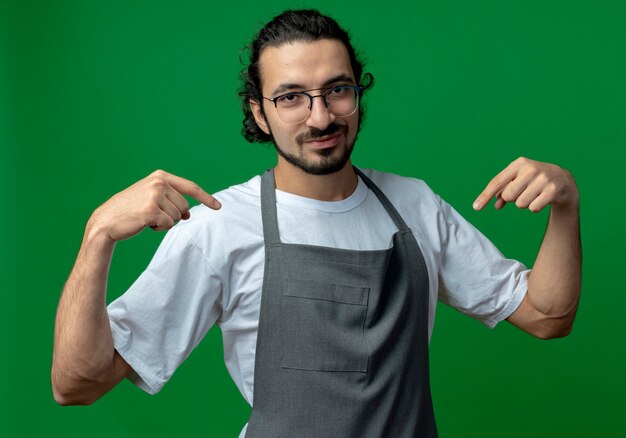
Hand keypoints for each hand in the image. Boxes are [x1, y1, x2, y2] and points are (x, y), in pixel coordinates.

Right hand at [88, 170, 220, 241]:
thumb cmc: (130, 210)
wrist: (106, 220)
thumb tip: (188, 214)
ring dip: (166, 222)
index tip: (218, 206)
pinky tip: (146, 224)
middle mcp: (159, 183)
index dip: (206, 198)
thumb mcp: (150, 197)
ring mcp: (155, 195)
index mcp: (160, 176)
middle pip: (184, 206)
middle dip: (174, 215)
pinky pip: (168, 224)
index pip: (190, 187)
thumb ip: (170, 199)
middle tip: (154, 215)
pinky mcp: (151, 210)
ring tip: (147, 218)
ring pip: (178, 216)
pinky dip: (160, 228)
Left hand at [473, 157, 577, 212]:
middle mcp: (530, 169)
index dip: (485, 196)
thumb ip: (503, 191)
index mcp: (518, 164)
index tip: (476, 208)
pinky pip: (533, 208)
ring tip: (534, 195)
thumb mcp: (518, 180)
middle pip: (508, 196)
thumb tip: (496, 205)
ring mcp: (543, 179)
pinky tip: (542, 199)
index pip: (497, 182)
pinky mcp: (552, 190)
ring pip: (521, 204)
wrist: (563, 180)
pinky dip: (535, 208)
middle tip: (524, 192)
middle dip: (513, 199)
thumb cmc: (533, 180)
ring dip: (525, 204)